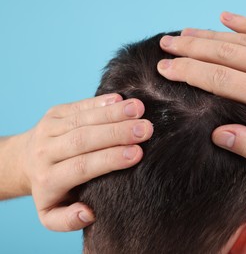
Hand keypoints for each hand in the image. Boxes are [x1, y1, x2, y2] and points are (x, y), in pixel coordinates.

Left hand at [1, 94, 152, 230]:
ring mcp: (49, 128)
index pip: (82, 166)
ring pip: (84, 119)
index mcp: (48, 179)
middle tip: (146, 129)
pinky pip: (80, 105)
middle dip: (117, 133)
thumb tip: (89, 213)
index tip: (138, 153)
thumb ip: (68, 220)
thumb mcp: (51, 214)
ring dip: (114, 113)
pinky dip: (102, 102)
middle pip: (83, 139)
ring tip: (140, 109)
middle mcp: (45, 151)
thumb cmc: (50, 189)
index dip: (110, 159)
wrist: (25, 161)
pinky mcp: (55, 112)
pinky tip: (122, 99)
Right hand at [157, 12, 245, 173]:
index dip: (188, 71)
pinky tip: (226, 17)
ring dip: (210, 34)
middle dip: (190, 47)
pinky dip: (245, 22)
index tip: (166, 66)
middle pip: (225, 52)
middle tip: (166, 43)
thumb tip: (218, 135)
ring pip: (244, 37)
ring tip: (185, 32)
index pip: (219, 79)